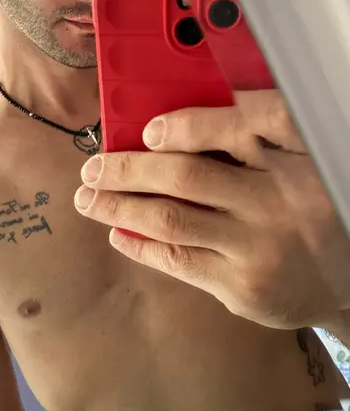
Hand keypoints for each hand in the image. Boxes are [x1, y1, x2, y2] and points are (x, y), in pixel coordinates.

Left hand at [75, 90, 349, 329]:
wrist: (345, 279)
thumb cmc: (308, 207)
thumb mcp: (296, 164)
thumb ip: (253, 140)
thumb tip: (172, 127)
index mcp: (297, 155)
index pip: (246, 123)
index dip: (190, 124)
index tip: (148, 130)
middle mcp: (280, 198)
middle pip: (188, 174)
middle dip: (130, 168)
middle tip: (94, 166)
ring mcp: (260, 246)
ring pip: (172, 218)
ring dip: (120, 205)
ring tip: (88, 197)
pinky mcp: (245, 287)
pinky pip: (179, 260)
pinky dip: (141, 245)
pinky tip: (116, 231)